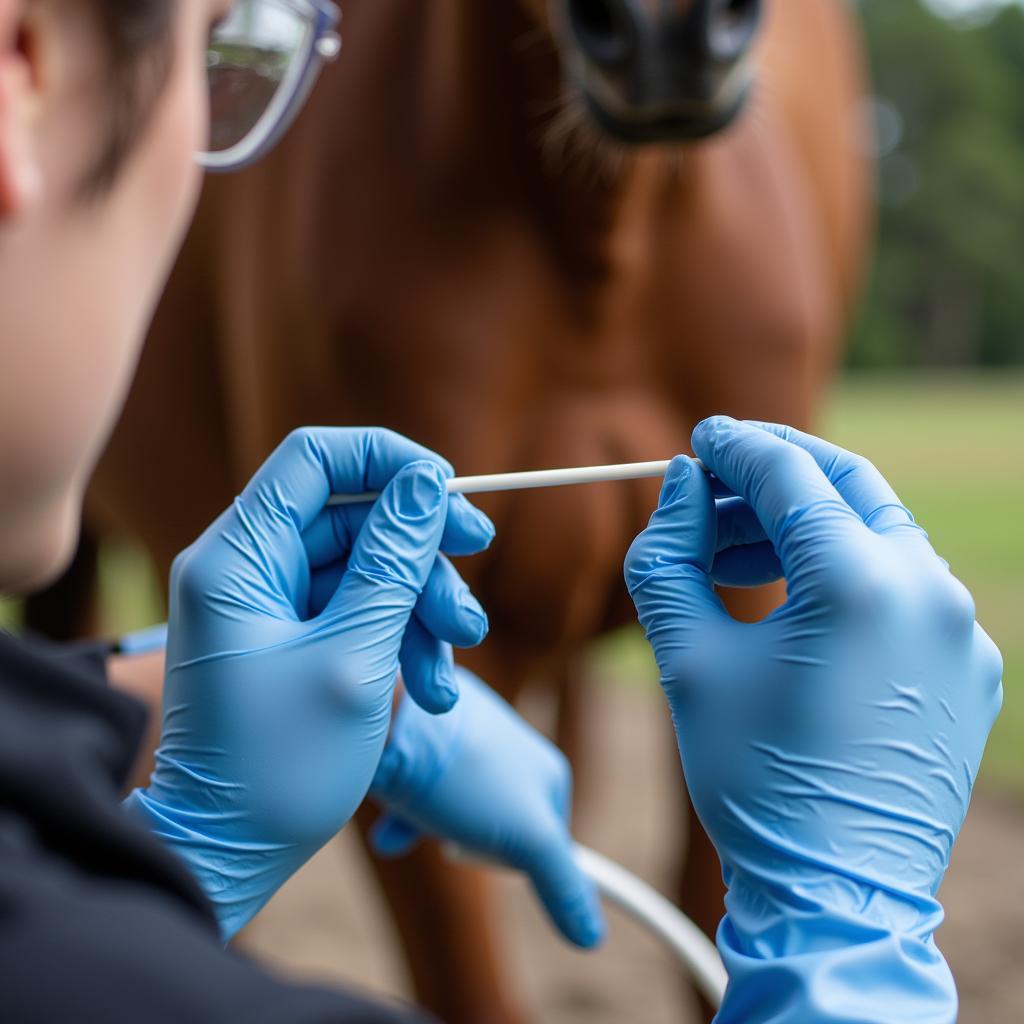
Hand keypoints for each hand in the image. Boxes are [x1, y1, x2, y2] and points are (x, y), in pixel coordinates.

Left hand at [125, 428, 493, 937]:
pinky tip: (431, 692)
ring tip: (453, 668)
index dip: (388, 458)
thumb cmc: (277, 768)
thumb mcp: (354, 657)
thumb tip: (427, 482)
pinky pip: (359, 610)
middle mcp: (247, 568)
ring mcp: (270, 604)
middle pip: (353, 514)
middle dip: (423, 550)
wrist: (228, 855)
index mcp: (237, 558)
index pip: (313, 457)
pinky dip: (401, 640)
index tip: (450, 490)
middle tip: (476, 571)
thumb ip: (393, 560)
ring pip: (367, 567)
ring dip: (422, 608)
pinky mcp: (291, 638)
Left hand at [369, 667, 605, 948]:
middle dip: (471, 842)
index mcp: (548, 771)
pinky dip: (405, 815)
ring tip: (414, 820)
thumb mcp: (526, 838)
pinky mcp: (428, 739)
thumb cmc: (462, 776)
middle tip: (450, 836)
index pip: (550, 844)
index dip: (520, 863)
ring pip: (457, 810)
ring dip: (433, 828)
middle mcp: (513, 750)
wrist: (391, 717)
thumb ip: (562, 886)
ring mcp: (470, 741)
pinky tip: (389, 829)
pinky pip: (423, 790)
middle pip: (499, 828)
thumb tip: (593, 938)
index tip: (493, 857)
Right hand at [625, 417, 1002, 1022]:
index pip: (791, 474)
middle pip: (847, 487)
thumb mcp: (690, 661)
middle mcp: (929, 592)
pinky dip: (844, 574)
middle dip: (774, 475)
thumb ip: (670, 558)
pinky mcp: (967, 667)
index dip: (736, 448)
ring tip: (734, 557)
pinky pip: (903, 589)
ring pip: (877, 535)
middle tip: (714, 484)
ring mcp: (960, 632)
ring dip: (804, 528)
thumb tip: (681, 486)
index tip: (700, 441)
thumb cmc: (753, 778)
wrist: (835, 896)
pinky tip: (792, 605)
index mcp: (860, 584)